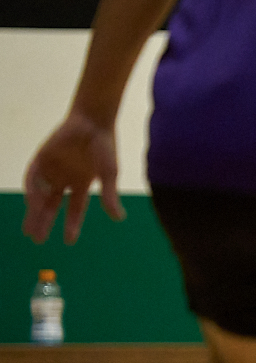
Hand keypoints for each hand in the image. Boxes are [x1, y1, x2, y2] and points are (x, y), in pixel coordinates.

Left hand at [22, 111, 124, 244]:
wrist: (92, 121)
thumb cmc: (105, 146)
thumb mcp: (109, 174)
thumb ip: (110, 196)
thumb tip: (119, 219)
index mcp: (82, 184)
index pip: (75, 209)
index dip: (72, 225)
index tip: (69, 241)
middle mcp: (65, 179)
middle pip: (52, 205)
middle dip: (45, 222)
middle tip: (37, 240)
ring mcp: (52, 170)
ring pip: (40, 196)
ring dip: (34, 212)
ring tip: (29, 229)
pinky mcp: (41, 159)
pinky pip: (33, 178)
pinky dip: (31, 191)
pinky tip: (31, 202)